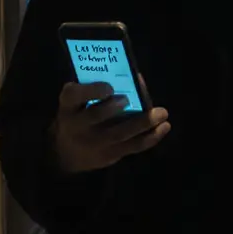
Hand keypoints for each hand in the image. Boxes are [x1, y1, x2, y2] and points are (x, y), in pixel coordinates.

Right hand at [51, 76, 169, 173]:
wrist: (68, 152)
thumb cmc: (79, 115)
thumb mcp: (78, 100)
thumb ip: (97, 88)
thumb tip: (135, 78)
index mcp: (69, 106)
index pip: (74, 96)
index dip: (91, 91)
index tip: (109, 87)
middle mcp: (78, 126)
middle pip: (95, 116)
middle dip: (113, 108)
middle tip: (128, 99)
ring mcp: (95, 143)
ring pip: (119, 133)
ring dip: (142, 123)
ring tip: (161, 113)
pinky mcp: (110, 155)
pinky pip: (132, 147)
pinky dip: (150, 137)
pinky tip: (164, 127)